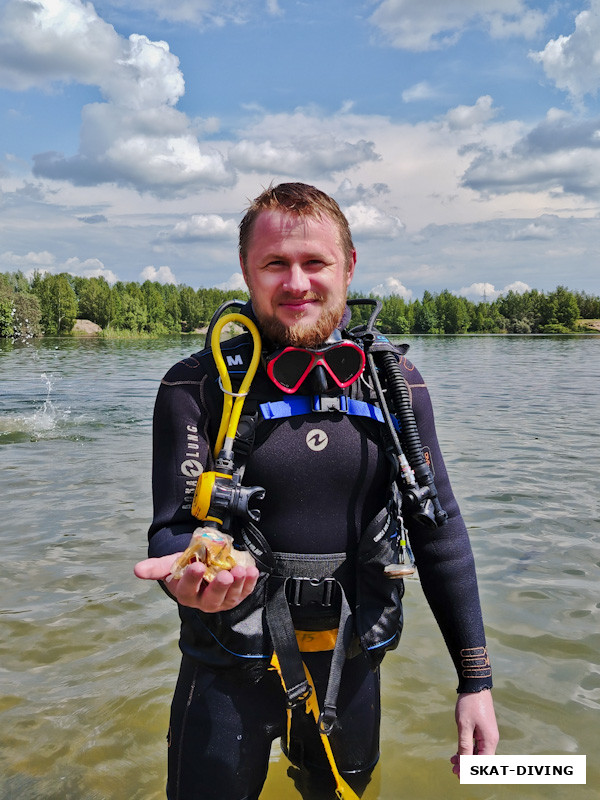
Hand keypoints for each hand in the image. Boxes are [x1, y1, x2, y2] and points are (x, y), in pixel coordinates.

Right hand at [134, 554, 258, 612]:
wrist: (204, 563)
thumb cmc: (186, 564)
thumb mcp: (171, 563)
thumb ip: (156, 567)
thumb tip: (137, 570)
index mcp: (186, 594)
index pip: (188, 590)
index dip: (192, 579)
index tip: (197, 566)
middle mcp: (204, 602)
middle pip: (212, 600)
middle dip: (219, 587)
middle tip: (224, 574)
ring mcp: (223, 600)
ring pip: (230, 597)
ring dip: (237, 585)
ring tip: (240, 571)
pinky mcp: (237, 595)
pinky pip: (245, 591)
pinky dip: (250, 582)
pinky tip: (252, 571)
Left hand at [450, 689, 498, 776]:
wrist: (475, 685)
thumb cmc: (470, 704)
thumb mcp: (464, 726)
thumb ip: (464, 746)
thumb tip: (464, 763)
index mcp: (489, 740)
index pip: (482, 763)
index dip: (470, 771)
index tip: (458, 774)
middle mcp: (491, 739)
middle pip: (481, 759)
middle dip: (467, 766)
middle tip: (453, 769)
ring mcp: (487, 734)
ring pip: (478, 752)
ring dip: (466, 757)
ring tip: (452, 761)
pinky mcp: (483, 729)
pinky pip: (477, 744)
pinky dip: (468, 749)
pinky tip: (457, 751)